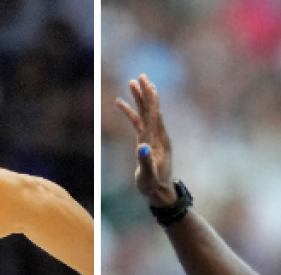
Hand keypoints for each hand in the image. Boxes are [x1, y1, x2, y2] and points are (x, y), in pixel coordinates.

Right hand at [115, 74, 177, 206]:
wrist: (160, 193)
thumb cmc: (153, 186)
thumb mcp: (148, 176)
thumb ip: (145, 162)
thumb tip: (141, 147)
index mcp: (157, 140)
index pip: (153, 114)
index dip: (150, 98)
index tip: (146, 82)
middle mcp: (157, 136)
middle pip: (151, 109)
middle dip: (145, 92)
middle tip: (140, 76)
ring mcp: (152, 138)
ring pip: (145, 113)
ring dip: (138, 99)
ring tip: (131, 83)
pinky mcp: (146, 141)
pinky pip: (138, 123)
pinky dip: (130, 112)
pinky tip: (120, 103)